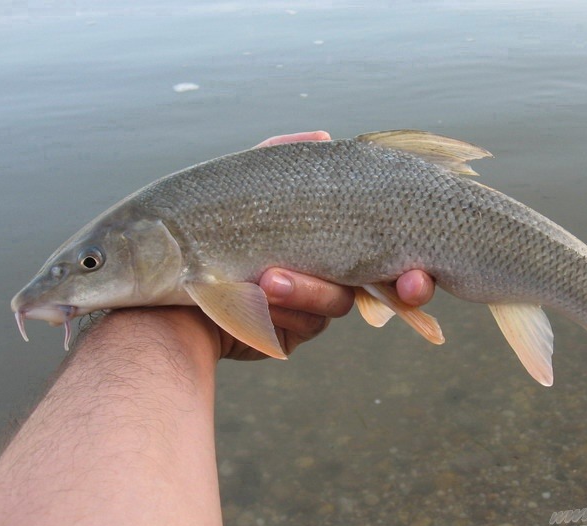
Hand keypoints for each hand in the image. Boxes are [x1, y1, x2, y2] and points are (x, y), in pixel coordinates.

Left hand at [217, 131, 435, 359]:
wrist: (162, 285)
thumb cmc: (202, 227)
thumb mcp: (243, 180)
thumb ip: (282, 154)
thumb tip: (327, 136)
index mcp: (323, 232)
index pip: (379, 236)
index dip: (409, 247)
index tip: (425, 257)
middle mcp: (325, 266)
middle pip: (381, 279)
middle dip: (404, 285)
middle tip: (412, 283)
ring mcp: (311, 301)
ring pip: (342, 300)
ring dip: (313, 289)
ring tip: (270, 280)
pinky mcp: (292, 329)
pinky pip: (310, 322)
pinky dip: (289, 307)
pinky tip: (258, 297)